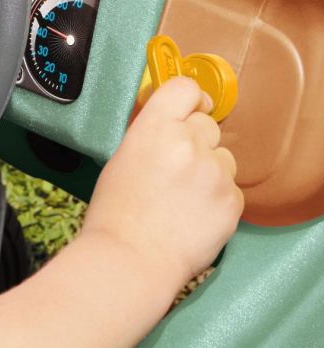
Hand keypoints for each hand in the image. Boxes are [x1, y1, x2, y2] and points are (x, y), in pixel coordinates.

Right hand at [82, 76, 242, 292]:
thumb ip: (150, 136)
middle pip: (207, 124)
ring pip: (222, 157)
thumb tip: (170, 126)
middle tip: (175, 168)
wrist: (131, 259)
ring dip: (208, 170)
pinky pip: (231, 188)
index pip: (186, 88)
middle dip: (195, 140)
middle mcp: (189, 142)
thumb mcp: (121, 159)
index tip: (189, 108)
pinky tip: (192, 215)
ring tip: (182, 198)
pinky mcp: (233, 200)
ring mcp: (215, 172)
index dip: (189, 98)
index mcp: (154, 128)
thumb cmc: (115, 214)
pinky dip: (216, 199)